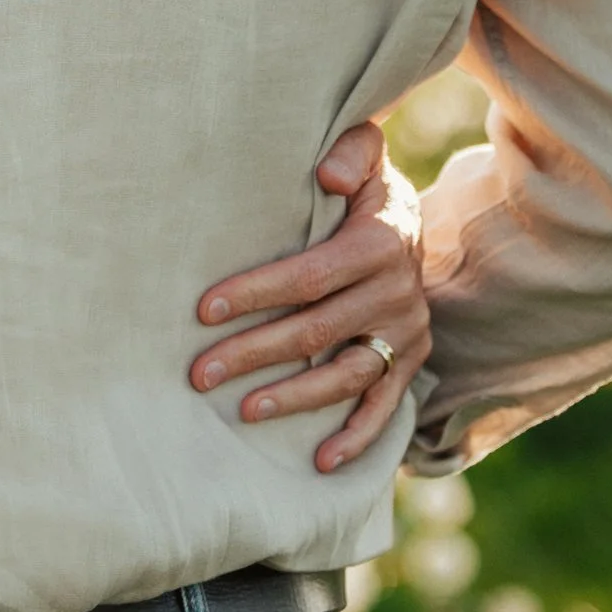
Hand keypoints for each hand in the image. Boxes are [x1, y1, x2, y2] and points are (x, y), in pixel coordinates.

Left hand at [188, 121, 427, 474]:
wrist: (412, 222)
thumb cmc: (364, 189)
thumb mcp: (365, 156)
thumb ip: (352, 151)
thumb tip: (327, 173)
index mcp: (379, 243)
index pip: (308, 277)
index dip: (255, 294)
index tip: (204, 311)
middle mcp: (398, 293)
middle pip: (316, 331)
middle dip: (253, 353)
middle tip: (199, 372)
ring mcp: (407, 333)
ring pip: (347, 375)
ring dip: (294, 398)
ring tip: (243, 409)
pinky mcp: (411, 361)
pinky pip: (386, 406)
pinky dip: (358, 436)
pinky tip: (321, 460)